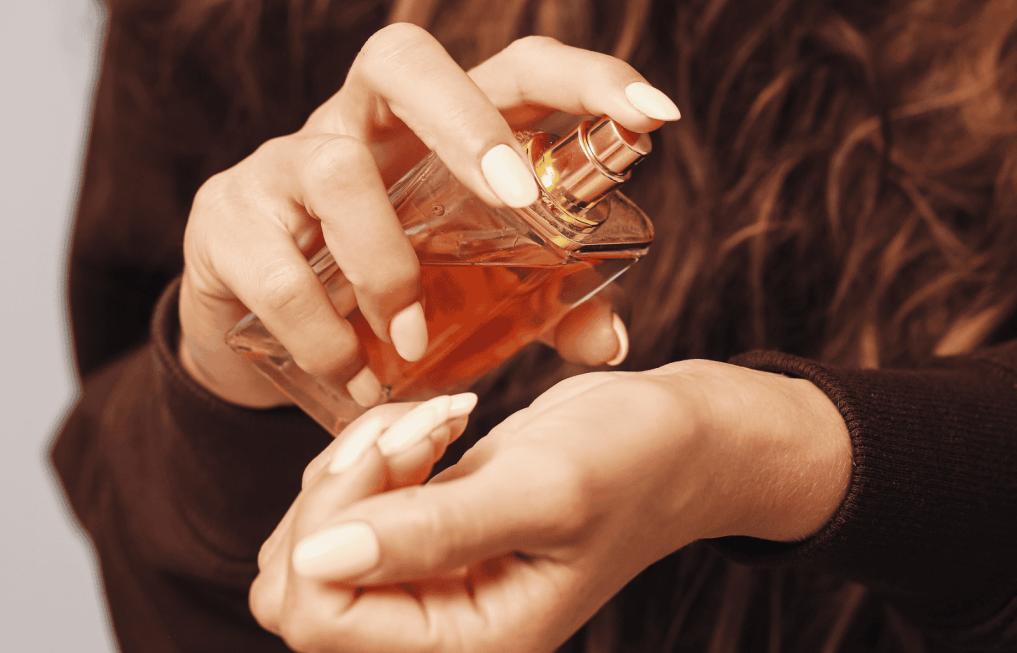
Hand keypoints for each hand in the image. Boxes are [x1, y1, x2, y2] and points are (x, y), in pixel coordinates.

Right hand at [178, 27, 679, 406]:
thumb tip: (609, 343)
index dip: (587, 77)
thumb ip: (546, 308)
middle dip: (467, 123)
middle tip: (515, 196)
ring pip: (335, 164)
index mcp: (441, 133)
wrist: (262, 340)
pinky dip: (322, 329)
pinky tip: (352, 373)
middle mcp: (364, 126)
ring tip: (414, 341)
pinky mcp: (227, 219)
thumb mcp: (479, 300)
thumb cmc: (390, 300)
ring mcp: (286, 163)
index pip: (517, 71)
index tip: (656, 114)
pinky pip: (273, 264)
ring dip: (386, 263)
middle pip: (401, 61)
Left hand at [250, 360, 850, 652]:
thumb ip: (435, 533)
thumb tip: (318, 559)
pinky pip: (345, 505)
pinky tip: (435, 428)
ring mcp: (428, 583)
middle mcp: (439, 627)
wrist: (678, 438)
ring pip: (311, 539)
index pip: (319, 615)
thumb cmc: (636, 463)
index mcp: (470, 644)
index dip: (330, 523)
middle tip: (416, 437)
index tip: (403, 450)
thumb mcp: (546, 491)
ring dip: (354, 466)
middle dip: (337, 493)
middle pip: (296, 585)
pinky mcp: (425, 536)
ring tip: (434, 428)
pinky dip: (371, 454)